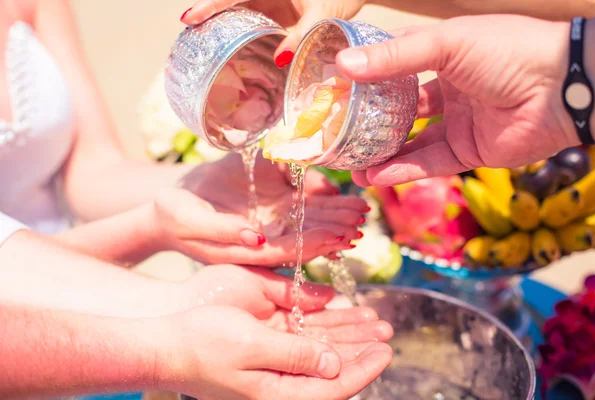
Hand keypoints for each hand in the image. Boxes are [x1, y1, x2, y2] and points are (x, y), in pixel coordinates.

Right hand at [158, 268, 392, 399]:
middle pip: (331, 371)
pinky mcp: (264, 355)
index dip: (363, 369)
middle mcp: (278, 387)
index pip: (333, 387)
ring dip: (345, 338)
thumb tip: (334, 365)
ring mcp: (272, 372)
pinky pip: (302, 345)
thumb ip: (295, 357)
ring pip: (320, 355)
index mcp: (278, 394)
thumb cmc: (202, 344)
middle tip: (386, 331)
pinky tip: (337, 317)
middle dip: (360, 350)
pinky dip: (322, 331)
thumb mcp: (251, 346)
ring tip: (370, 323)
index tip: (386, 350)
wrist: (166, 343)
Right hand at [173, 152, 367, 265]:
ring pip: (306, 219)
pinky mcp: (267, 201)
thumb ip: (222, 232)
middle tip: (361, 217)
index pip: (289, 250)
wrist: (169, 204)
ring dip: (333, 214)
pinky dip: (317, 195)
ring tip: (361, 207)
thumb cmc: (175, 215)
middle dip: (334, 227)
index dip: (315, 244)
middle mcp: (265, 238)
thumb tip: (256, 239)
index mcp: (249, 250)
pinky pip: (297, 199)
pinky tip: (337, 191)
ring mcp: (269, 220)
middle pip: (305, 235)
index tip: (340, 236)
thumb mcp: (192, 222)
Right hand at [180, 0, 366, 65]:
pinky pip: (247, 23)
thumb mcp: (321, 15)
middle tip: (188, 39)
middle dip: (207, 17)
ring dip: (220, 29)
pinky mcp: (270, 13)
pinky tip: (226, 52)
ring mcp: (264, 2)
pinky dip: (237, 37)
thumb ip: (300, 36)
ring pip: (234, 13)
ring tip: (200, 49)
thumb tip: (280, 59)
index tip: (189, 18)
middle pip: (227, 3)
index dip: (209, 5)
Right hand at [336, 15, 590, 186]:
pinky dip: (404, 170)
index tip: (334, 92)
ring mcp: (459, 122)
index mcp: (443, 57)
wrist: (563, 88)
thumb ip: (395, 58)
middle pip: (401, 111)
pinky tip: (377, 176)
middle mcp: (449, 90)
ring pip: (413, 143)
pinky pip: (432, 163)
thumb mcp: (446, 44)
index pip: (396, 68)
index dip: (366, 80)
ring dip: (383, 156)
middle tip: (339, 137)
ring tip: (351, 168)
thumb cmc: (507, 51)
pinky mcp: (470, 151)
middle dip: (371, 126)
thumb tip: (343, 66)